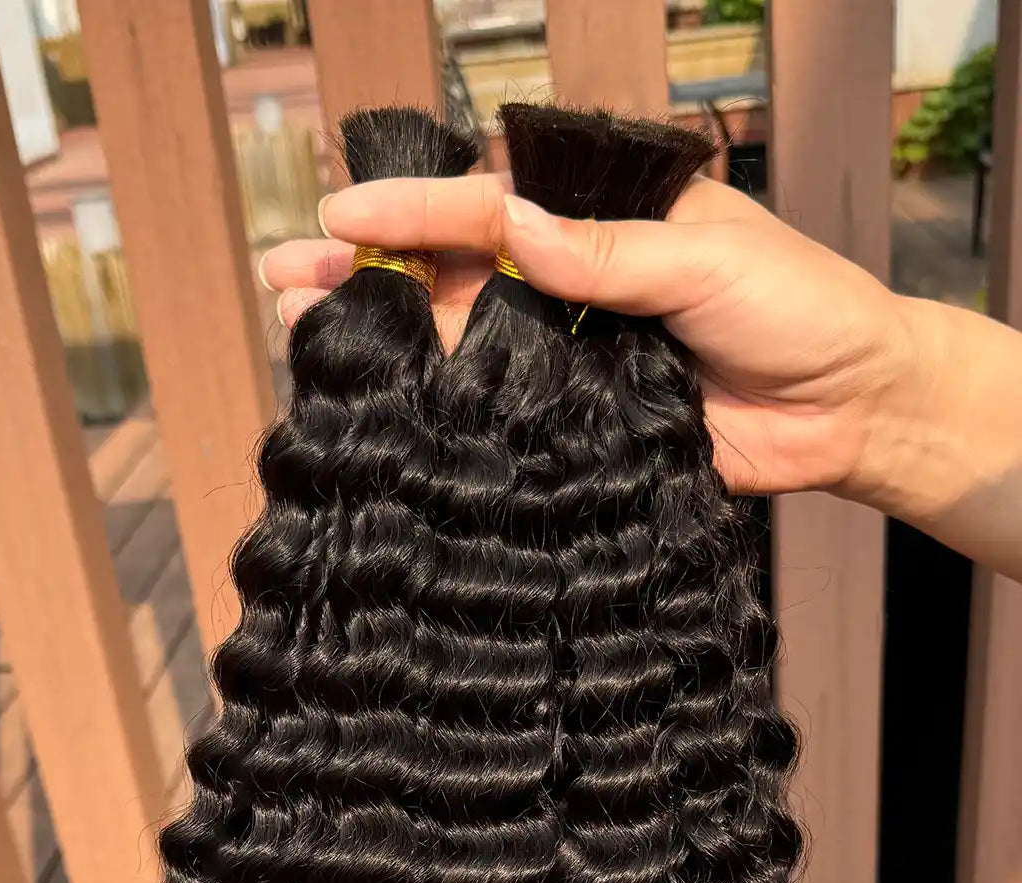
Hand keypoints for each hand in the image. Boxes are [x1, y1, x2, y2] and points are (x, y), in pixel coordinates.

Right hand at [259, 171, 918, 500]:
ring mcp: (567, 353)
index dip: (412, 214)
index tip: (340, 221)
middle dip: (366, 273)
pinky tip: (380, 405)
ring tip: (299, 332)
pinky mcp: (577, 423)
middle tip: (284, 278)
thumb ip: (605, 254)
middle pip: (450, 271)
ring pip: (459, 341)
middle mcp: (569, 280)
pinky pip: (500, 413)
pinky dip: (441, 410)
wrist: (850, 408)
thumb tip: (508, 227)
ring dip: (382, 338)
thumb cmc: (796, 307)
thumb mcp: (705, 262)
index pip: (487, 208)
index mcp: (597, 219)